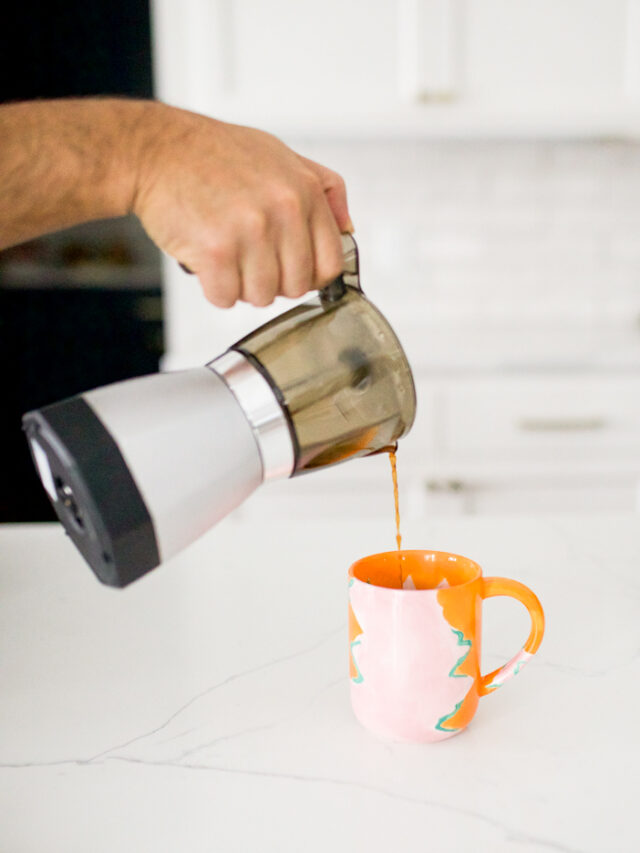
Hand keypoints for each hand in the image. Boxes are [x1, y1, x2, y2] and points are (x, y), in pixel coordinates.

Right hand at [132, 104, 352, 306]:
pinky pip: (226, 298)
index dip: (308, 275)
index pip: (330, 264)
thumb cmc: (213, 155)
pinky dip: (214, 289)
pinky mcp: (215, 251)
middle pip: (295, 287)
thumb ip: (322, 189)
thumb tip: (346, 228)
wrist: (157, 150)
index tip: (289, 269)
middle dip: (272, 281)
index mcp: (304, 191)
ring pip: (261, 297)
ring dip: (240, 285)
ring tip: (226, 254)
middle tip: (248, 257)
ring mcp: (250, 232)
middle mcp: (283, 210)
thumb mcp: (279, 155)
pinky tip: (207, 261)